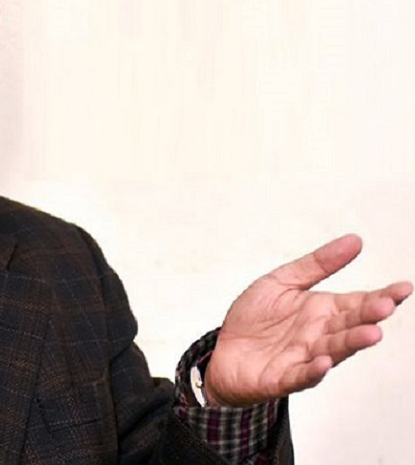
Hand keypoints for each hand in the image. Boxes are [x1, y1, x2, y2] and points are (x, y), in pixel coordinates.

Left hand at [204, 234, 411, 406]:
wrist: (223, 352)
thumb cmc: (254, 319)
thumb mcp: (282, 282)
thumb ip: (317, 264)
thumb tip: (355, 240)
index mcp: (322, 310)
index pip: (358, 302)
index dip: (382, 296)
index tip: (403, 288)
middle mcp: (320, 334)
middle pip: (350, 325)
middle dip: (368, 317)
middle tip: (385, 306)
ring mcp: (305, 356)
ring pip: (334, 350)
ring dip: (351, 343)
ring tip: (371, 333)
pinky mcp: (285, 377)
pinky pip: (303, 375)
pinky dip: (314, 371)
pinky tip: (324, 363)